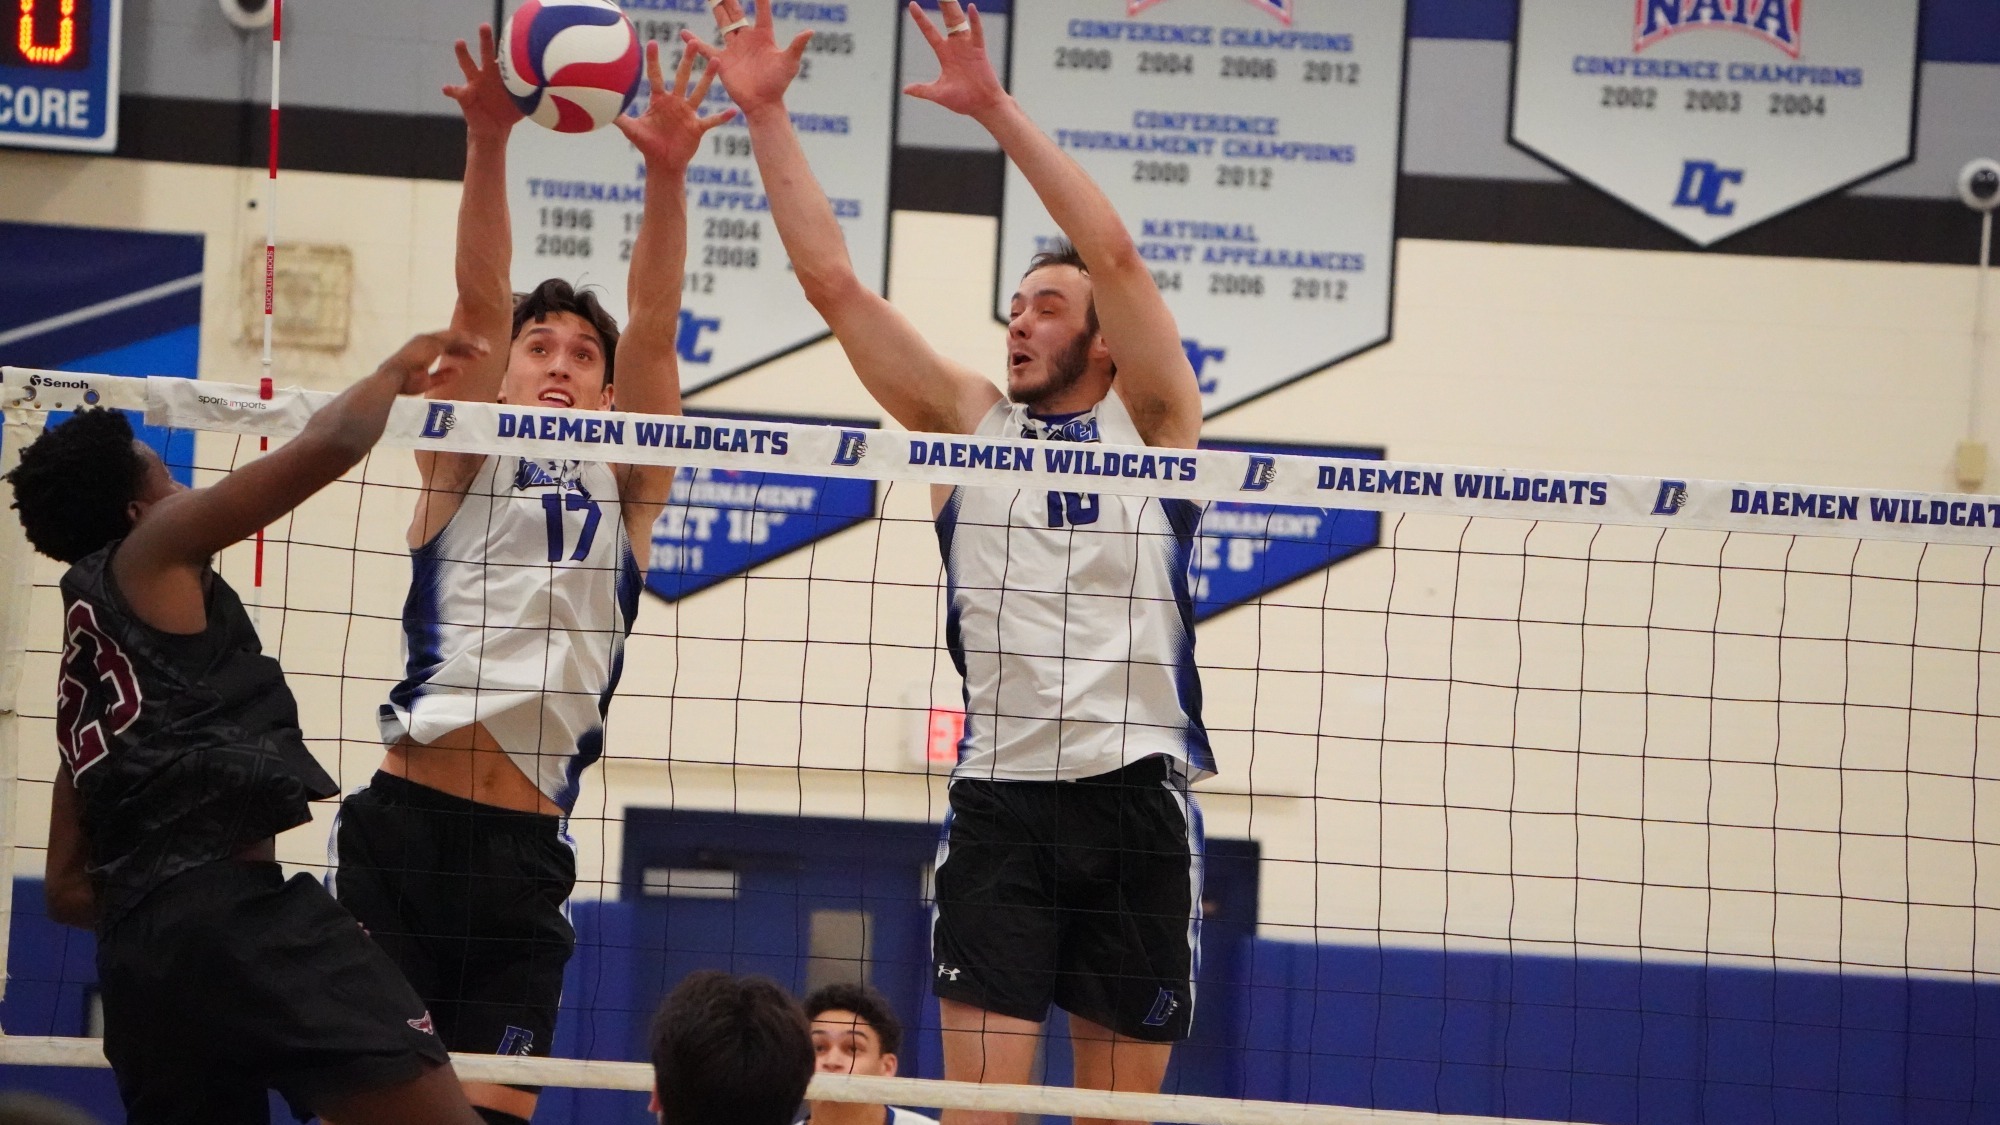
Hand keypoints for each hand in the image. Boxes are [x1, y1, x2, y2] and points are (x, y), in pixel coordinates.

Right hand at [385, 330, 489, 394]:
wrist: (392, 380)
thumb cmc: (404, 383)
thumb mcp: (427, 381)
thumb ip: (443, 376)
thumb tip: (460, 371)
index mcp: (423, 350)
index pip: (445, 347)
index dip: (461, 352)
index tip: (474, 357)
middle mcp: (426, 341)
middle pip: (453, 341)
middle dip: (470, 346)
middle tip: (486, 351)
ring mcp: (429, 339)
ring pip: (456, 337)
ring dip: (472, 342)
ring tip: (487, 349)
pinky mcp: (433, 341)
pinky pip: (455, 338)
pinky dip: (469, 340)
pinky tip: (481, 345)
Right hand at [444, 24, 523, 137]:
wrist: (494, 129)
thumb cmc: (509, 112)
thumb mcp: (523, 104)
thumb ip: (533, 96)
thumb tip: (549, 92)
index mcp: (500, 74)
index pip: (504, 57)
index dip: (508, 48)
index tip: (513, 37)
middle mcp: (486, 74)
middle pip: (485, 53)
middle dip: (485, 40)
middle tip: (485, 26)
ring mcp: (474, 83)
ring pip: (467, 65)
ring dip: (463, 54)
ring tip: (460, 42)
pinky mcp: (464, 96)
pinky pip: (456, 91)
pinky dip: (450, 89)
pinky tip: (446, 88)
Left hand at [616, 40, 738, 171]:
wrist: (663, 163)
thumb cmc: (647, 145)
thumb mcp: (631, 130)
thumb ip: (619, 117)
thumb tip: (601, 107)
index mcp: (660, 100)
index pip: (656, 76)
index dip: (653, 60)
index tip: (652, 43)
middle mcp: (676, 102)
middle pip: (683, 77)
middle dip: (687, 61)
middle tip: (693, 42)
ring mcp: (688, 113)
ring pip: (699, 92)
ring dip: (708, 78)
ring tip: (716, 62)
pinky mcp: (697, 127)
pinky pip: (712, 121)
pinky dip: (722, 117)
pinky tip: (733, 111)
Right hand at [682, 0, 813, 117]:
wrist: (763, 104)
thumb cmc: (778, 84)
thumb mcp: (789, 63)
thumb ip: (796, 46)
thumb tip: (810, 31)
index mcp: (764, 36)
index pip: (762, 12)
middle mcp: (747, 38)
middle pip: (737, 12)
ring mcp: (734, 48)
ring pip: (723, 23)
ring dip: (716, 9)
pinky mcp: (722, 60)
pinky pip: (706, 49)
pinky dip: (694, 42)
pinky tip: (684, 33)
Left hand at [903, 1, 1004, 118]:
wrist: (982, 106)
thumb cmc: (963, 100)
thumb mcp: (938, 94)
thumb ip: (922, 90)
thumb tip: (905, 90)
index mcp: (944, 54)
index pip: (929, 31)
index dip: (921, 18)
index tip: (912, 4)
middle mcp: (956, 46)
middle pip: (947, 20)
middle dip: (943, 4)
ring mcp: (968, 47)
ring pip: (960, 22)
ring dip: (954, 7)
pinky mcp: (979, 51)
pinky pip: (977, 33)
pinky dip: (975, 21)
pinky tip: (971, 8)